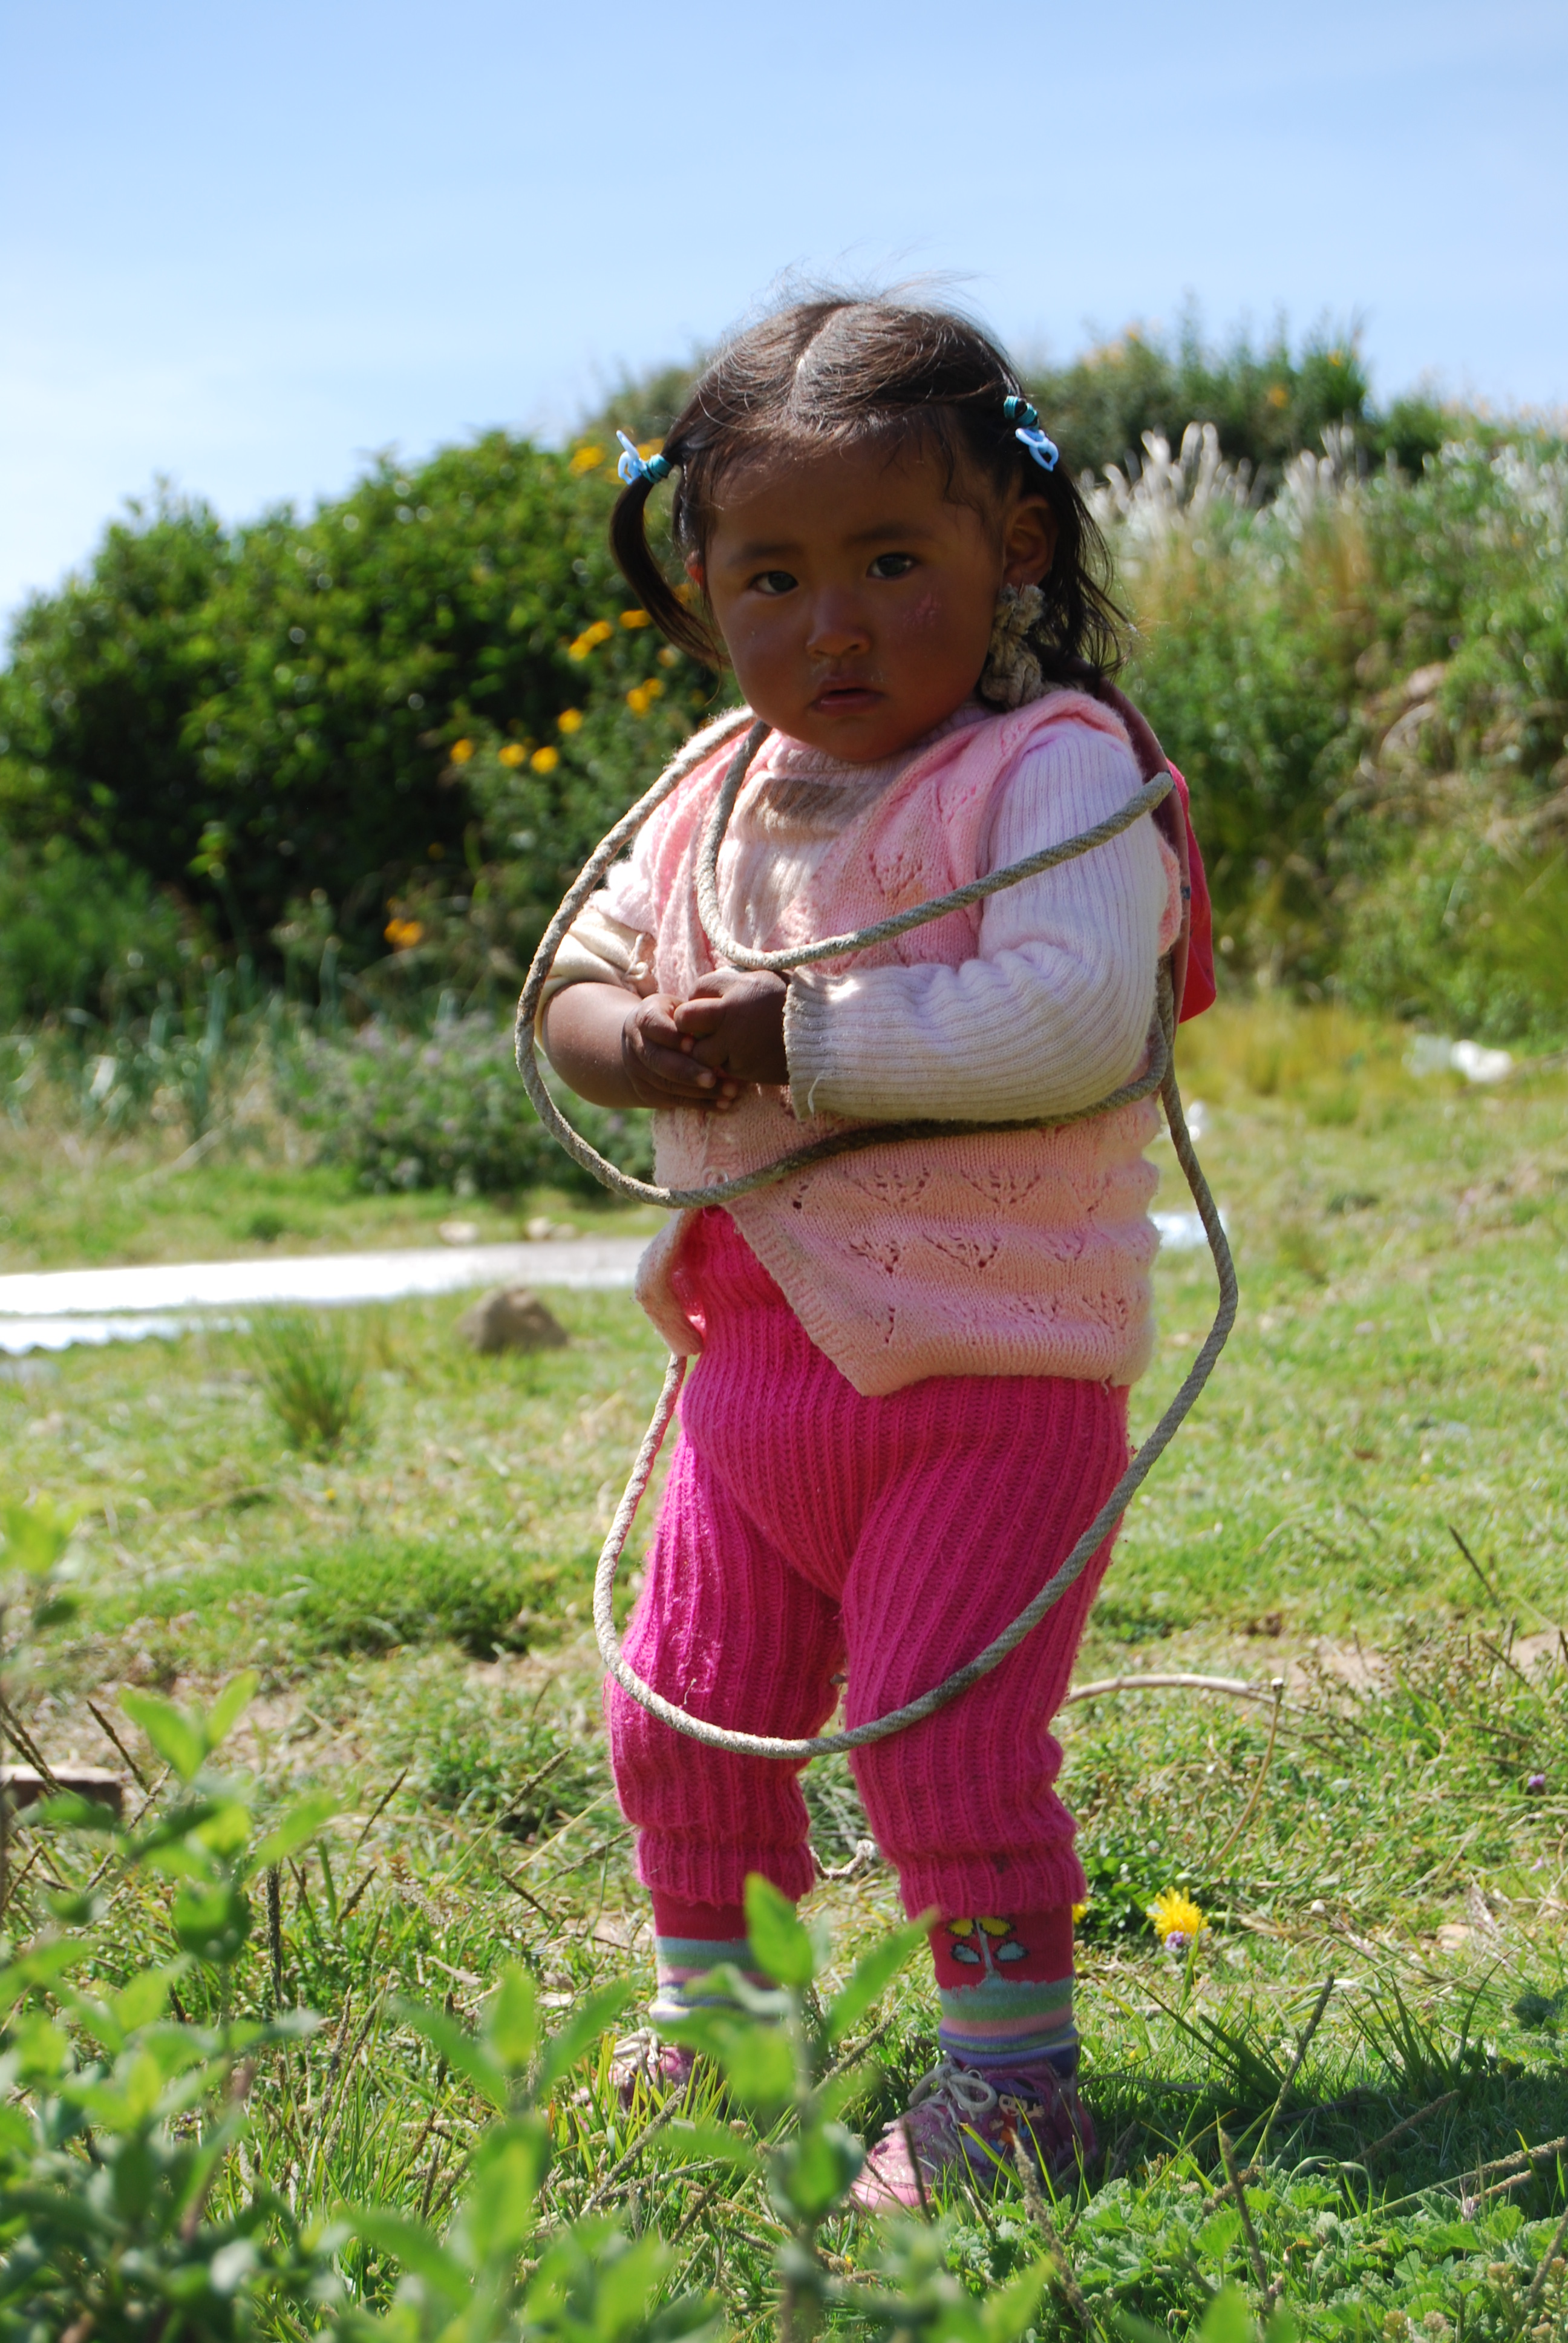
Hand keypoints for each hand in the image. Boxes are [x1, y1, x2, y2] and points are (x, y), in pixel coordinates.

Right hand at [620, 993, 745, 1109]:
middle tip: (713, 1078)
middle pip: (658, 1061)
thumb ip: (694, 1014)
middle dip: (687, 1072)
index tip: (694, 1044)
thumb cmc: (675, 1019)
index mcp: (643, 1018)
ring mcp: (638, 1072)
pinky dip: (701, 1104)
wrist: (645, 1042)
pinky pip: (674, 1101)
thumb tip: (720, 1023)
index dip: (672, 1037)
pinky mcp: (647, 1093)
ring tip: (730, 1091)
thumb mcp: (680, 1008)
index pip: (653, 1025)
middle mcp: (636, 1045)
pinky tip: (723, 1104)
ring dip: (700, 1092)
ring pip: (667, 1085)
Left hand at [673, 970, 790, 1088]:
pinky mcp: (742, 1067)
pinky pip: (722, 1068)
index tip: (710, 1005)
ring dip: (708, 1050)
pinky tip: (747, 1056)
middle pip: (686, 1017)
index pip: (698, 989)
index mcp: (739, 986)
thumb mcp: (768, 978)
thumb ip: (739, 980)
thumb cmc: (799, 1004)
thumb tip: (715, 984)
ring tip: (729, 1045)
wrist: (826, 1038)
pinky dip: (729, 1065)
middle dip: (688, 1024)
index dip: (700, 998)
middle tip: (701, 1028)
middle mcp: (731, 1013)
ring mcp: (735, 1043)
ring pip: (699, 1050)